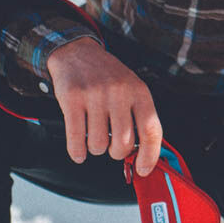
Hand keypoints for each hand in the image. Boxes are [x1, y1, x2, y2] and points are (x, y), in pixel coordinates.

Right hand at [46, 37, 162, 175]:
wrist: (78, 52)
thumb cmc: (108, 76)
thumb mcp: (132, 89)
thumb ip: (139, 117)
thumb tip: (144, 155)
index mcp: (139, 92)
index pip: (151, 131)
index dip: (150, 156)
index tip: (143, 169)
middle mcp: (119, 93)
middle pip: (123, 143)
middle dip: (116, 153)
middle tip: (111, 147)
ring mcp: (95, 96)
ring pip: (98, 144)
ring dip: (95, 149)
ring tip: (94, 135)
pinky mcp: (72, 100)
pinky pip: (75, 139)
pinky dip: (77, 151)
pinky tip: (79, 151)